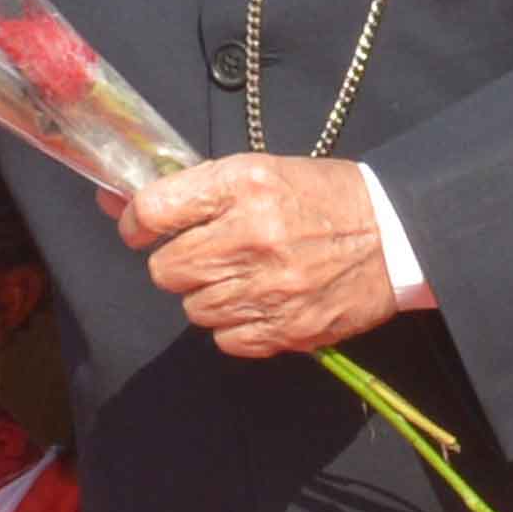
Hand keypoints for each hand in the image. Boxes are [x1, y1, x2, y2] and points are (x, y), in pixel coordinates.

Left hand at [113, 155, 405, 358]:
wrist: (398, 235)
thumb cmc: (325, 198)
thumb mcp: (260, 172)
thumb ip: (191, 189)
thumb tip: (113, 201)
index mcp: (243, 185)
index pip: (152, 211)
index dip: (136, 223)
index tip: (144, 229)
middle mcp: (251, 236)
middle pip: (166, 270)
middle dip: (179, 263)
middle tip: (209, 254)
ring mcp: (269, 288)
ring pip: (193, 308)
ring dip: (210, 295)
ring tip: (246, 276)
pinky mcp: (287, 329)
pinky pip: (225, 339)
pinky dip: (236, 325)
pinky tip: (262, 302)